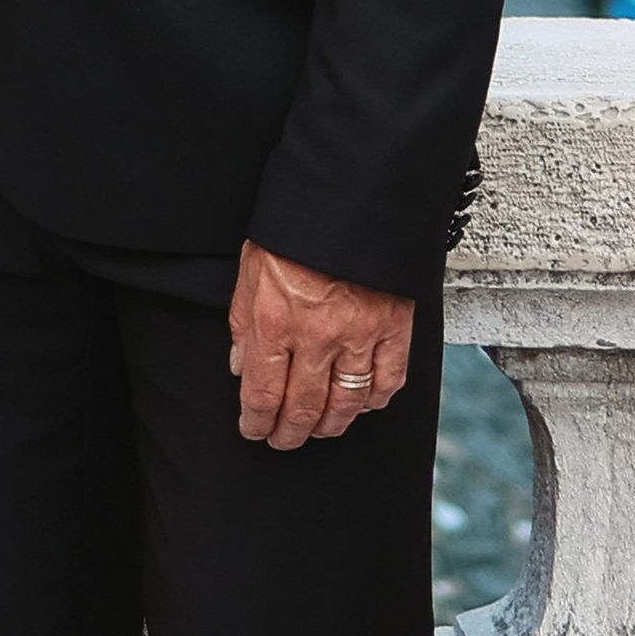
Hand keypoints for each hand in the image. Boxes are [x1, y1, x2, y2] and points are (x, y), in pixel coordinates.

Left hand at [228, 244, 413, 448]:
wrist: (350, 196)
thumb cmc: (296, 228)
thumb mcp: (250, 268)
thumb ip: (242, 321)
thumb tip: (240, 364)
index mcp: (274, 321)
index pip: (261, 393)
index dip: (255, 421)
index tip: (253, 429)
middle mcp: (316, 336)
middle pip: (302, 408)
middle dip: (288, 433)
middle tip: (282, 440)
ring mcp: (359, 336)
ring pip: (345, 404)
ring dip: (329, 425)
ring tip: (319, 429)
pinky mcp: (394, 328)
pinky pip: (387, 381)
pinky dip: (374, 400)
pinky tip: (362, 404)